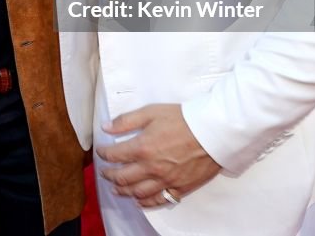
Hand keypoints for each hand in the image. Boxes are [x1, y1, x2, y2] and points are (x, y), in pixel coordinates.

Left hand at [96, 104, 221, 208]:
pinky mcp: (179, 188)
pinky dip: (146, 203)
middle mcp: (151, 168)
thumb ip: (126, 121)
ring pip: (137, 192)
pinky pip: (158, 200)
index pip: (114, 155)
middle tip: (105, 172)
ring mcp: (165, 181)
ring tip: (116, 188)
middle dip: (109, 175)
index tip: (101, 151)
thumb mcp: (152, 112)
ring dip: (123, 191)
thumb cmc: (184, 119)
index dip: (103, 154)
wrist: (214, 132)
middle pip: (122, 177)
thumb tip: (106, 127)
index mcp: (142, 148)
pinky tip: (139, 201)